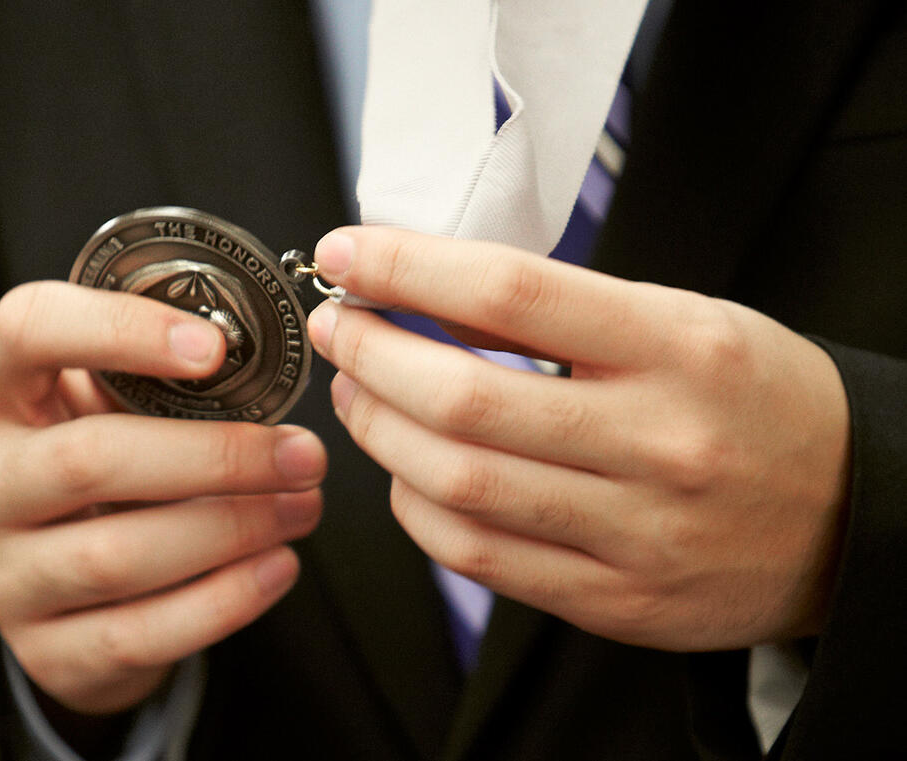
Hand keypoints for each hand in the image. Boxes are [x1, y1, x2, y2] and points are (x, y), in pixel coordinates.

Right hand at [0, 282, 325, 713]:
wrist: (61, 582)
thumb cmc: (101, 460)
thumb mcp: (104, 402)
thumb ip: (156, 375)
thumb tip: (263, 364)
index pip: (27, 329)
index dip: (119, 329)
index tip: (215, 346)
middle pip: (87, 460)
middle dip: (215, 456)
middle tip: (303, 454)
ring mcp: (2, 576)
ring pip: (115, 557)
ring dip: (231, 530)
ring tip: (303, 506)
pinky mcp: (44, 650)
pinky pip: (138, 634)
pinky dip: (223, 600)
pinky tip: (278, 567)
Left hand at [306, 227, 849, 650]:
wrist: (852, 515)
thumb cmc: (754, 402)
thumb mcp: (685, 320)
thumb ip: (566, 310)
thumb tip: (430, 287)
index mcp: (680, 348)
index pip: (511, 294)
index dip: (406, 268)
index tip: (349, 255)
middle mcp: (659, 442)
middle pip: (463, 396)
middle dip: (370, 354)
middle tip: (341, 329)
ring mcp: (636, 532)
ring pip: (456, 483)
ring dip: (379, 429)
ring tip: (359, 393)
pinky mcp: (615, 600)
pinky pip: (479, 557)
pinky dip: (418, 507)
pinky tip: (408, 472)